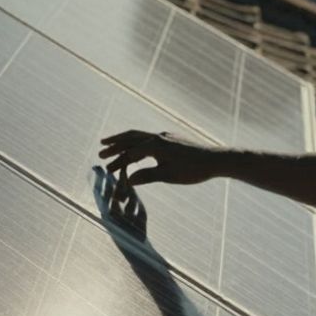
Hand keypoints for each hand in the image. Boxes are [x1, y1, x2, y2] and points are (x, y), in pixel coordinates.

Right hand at [97, 130, 222, 194]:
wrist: (216, 160)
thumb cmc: (193, 170)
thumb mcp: (168, 176)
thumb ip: (147, 176)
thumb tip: (127, 180)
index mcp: (156, 145)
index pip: (131, 153)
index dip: (118, 162)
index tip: (107, 171)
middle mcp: (158, 137)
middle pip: (131, 138)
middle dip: (115, 144)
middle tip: (100, 151)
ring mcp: (165, 136)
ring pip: (139, 136)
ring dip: (124, 141)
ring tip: (111, 145)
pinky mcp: (171, 139)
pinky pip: (148, 138)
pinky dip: (136, 142)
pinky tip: (135, 149)